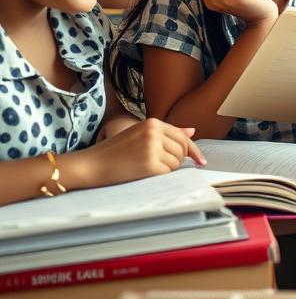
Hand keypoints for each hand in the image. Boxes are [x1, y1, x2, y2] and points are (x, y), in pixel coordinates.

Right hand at [70, 118, 205, 187]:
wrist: (90, 165)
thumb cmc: (114, 152)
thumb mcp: (139, 135)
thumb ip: (167, 133)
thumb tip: (192, 131)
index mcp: (152, 123)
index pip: (182, 137)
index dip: (193, 150)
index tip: (201, 161)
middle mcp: (154, 132)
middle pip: (182, 150)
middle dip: (176, 161)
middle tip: (158, 166)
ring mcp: (152, 147)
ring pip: (176, 162)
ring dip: (166, 168)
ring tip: (145, 167)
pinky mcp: (149, 163)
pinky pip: (167, 172)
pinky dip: (160, 176)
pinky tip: (144, 173)